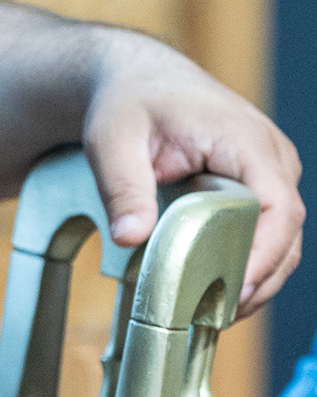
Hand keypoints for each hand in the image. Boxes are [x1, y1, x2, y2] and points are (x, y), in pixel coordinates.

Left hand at [83, 32, 303, 315]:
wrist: (136, 80)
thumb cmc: (129, 102)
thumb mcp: (111, 139)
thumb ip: (122, 187)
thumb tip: (129, 237)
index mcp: (245, 140)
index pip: (277, 207)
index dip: (263, 255)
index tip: (235, 290)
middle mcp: (271, 157)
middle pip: (286, 233)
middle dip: (258, 278)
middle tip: (217, 316)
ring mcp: (270, 172)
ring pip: (281, 239)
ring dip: (255, 276)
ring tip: (215, 313)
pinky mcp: (259, 186)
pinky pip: (265, 232)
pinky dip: (247, 261)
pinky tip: (217, 288)